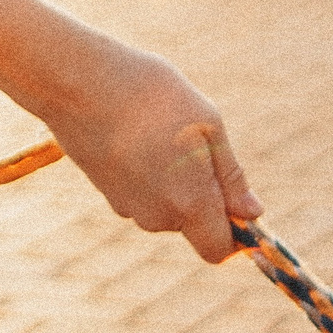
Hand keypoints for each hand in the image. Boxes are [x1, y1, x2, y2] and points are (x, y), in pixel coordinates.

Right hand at [35, 43, 261, 262]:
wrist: (79, 83)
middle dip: (201, 194)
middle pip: (191, 223)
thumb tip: (252, 214)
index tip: (236, 203)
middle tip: (193, 141)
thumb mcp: (208, 125)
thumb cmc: (152, 96)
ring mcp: (127, 207)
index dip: (233, 234)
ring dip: (172, 179)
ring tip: (159, 131)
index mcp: (190, 204)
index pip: (217, 250)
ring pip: (165, 206)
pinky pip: (140, 192)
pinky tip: (136, 134)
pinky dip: (146, 171)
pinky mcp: (106, 193)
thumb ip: (231, 177)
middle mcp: (157, 216)